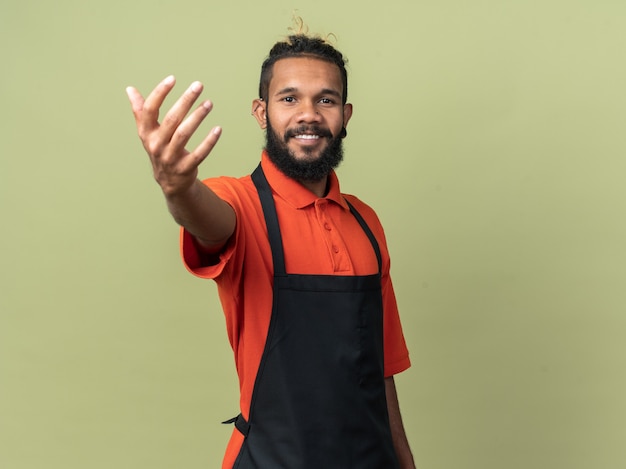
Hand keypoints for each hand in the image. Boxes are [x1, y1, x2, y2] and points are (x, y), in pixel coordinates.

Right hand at [126, 76, 221, 196]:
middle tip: (198, 85)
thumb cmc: (160, 150)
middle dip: (185, 101)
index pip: (149, 110)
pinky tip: (218, 129)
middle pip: (171, 120)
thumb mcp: (148, 133)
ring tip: (209, 103)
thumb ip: (140, 112)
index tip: (173, 79)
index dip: (159, 93)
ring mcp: (170, 158)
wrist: (169, 183)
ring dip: (197, 117)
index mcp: (146, 134)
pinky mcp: (185, 168)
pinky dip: (209, 141)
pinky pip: (199, 153)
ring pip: (184, 134)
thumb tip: (130, 89)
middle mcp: (156, 145)